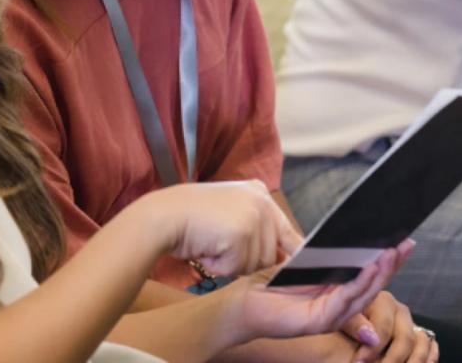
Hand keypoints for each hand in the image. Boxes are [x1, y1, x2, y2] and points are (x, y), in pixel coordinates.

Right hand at [152, 179, 301, 275]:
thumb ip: (256, 228)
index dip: (291, 253)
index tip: (297, 265)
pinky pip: (237, 269)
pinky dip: (218, 267)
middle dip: (244, 260)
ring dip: (231, 264)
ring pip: (255, 264)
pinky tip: (206, 247)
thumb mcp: (230, 213)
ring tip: (211, 243)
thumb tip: (283, 257)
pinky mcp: (242, 233)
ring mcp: (253, 215)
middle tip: (219, 244)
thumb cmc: (191, 218)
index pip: (287, 230)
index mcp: (259, 192)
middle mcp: (261, 201)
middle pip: (270, 255)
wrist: (164, 215)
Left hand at [227, 239, 415, 343]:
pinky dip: (358, 284)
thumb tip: (351, 232)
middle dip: (391, 264)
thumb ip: (329, 253)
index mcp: (338, 292)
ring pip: (363, 294)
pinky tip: (368, 266)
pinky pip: (342, 300)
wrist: (243, 301)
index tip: (405, 239)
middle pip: (373, 285)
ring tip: (391, 252)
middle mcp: (338, 307)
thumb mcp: (306, 261)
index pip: (370, 275)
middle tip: (406, 243)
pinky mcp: (317, 321)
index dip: (389, 260)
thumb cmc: (273, 282)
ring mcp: (330, 316)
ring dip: (379, 273)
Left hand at [341, 291, 435, 361]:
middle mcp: (400, 311)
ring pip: (421, 345)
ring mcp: (411, 325)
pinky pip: (429, 349)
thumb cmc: (343, 322)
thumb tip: (370, 337)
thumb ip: (353, 324)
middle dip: (392, 360)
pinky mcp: (417, 337)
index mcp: (383, 301)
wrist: (348, 329)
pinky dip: (427, 359)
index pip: (383, 328)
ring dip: (413, 361)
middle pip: (406, 339)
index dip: (371, 350)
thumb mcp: (342, 318)